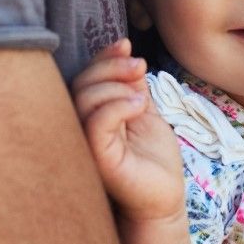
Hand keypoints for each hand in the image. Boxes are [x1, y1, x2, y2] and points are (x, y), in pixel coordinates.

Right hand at [74, 39, 183, 222]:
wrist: (163, 198)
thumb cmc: (152, 160)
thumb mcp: (143, 111)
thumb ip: (131, 85)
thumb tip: (125, 51)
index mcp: (89, 116)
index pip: (83, 78)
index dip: (101, 57)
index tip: (125, 45)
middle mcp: (80, 129)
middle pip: (80, 84)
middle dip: (110, 67)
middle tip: (139, 66)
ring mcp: (85, 144)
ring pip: (84, 99)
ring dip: (115, 85)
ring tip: (141, 94)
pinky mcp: (97, 159)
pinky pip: (96, 123)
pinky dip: (117, 105)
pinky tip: (138, 105)